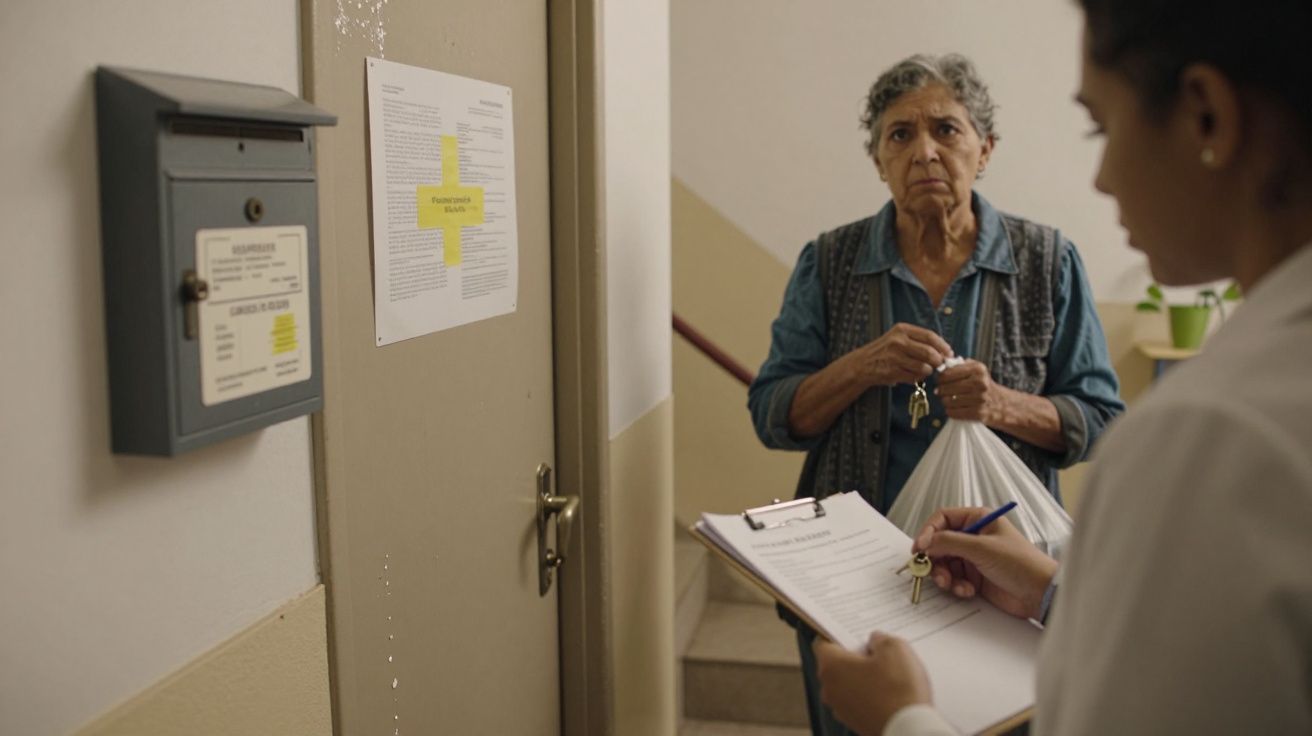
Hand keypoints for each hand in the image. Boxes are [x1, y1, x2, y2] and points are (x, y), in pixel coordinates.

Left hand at [814, 632, 930, 735]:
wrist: (909, 731)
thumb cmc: (899, 690)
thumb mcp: (895, 648)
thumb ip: (880, 638)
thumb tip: (875, 642)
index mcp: (831, 666)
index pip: (822, 643)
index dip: (839, 635)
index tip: (853, 633)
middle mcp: (829, 689)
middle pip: (836, 664)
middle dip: (855, 657)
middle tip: (878, 652)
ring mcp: (840, 709)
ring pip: (847, 684)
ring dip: (863, 677)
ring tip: (889, 674)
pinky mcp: (854, 723)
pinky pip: (858, 702)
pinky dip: (869, 696)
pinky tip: (890, 693)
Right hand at [846, 323, 952, 387]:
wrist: (862, 364)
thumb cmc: (885, 351)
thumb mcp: (899, 338)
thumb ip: (919, 341)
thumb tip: (944, 351)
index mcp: (902, 329)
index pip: (929, 336)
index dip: (943, 346)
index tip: (949, 353)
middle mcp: (898, 341)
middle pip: (929, 352)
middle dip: (938, 361)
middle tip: (940, 365)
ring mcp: (894, 357)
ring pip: (923, 367)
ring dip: (928, 371)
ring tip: (924, 370)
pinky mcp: (892, 372)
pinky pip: (914, 377)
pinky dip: (917, 378)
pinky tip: (912, 375)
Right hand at [913, 507, 1057, 619]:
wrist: (1040, 594)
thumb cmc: (1020, 563)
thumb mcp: (982, 548)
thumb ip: (949, 542)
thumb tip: (924, 542)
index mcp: (978, 520)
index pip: (942, 519)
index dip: (928, 532)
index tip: (919, 549)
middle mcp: (973, 537)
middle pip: (939, 544)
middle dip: (935, 560)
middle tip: (932, 572)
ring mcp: (973, 558)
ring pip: (944, 564)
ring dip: (944, 576)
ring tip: (951, 585)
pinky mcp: (974, 578)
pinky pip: (953, 580)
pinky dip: (956, 587)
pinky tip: (967, 591)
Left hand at [935, 359, 1012, 423]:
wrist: (1002, 403)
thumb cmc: (983, 384)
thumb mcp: (976, 369)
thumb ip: (959, 364)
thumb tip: (942, 363)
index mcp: (977, 370)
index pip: (947, 374)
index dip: (939, 378)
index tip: (940, 381)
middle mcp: (979, 383)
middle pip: (946, 388)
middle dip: (940, 390)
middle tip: (941, 391)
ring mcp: (979, 399)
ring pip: (948, 401)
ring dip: (945, 401)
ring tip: (949, 399)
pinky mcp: (978, 413)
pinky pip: (953, 412)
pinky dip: (950, 411)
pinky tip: (954, 408)